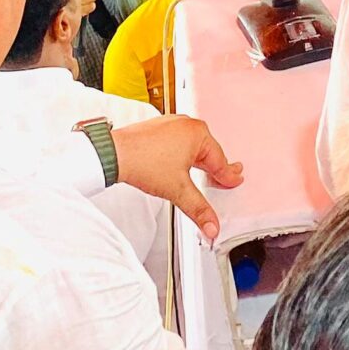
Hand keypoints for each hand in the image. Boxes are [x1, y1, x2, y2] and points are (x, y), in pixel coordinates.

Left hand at [103, 114, 243, 240]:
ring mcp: (172, 124)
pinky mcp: (158, 129)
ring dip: (199, 161)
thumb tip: (212, 225)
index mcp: (198, 133)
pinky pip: (179, 142)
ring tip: (204, 173)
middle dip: (216, 166)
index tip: (235, 180)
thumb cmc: (143, 162)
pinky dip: (184, 154)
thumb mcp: (178, 190)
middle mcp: (187, 124)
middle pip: (208, 151)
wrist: (113, 154)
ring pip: (193, 146)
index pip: (219, 161)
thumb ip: (199, 209)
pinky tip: (180, 164)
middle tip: (226, 175)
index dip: (228, 175)